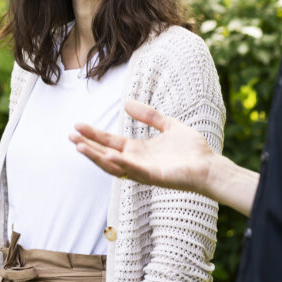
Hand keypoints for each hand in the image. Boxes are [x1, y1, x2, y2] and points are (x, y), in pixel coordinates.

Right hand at [70, 99, 214, 193]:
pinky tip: (108, 156)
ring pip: (114, 165)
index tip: (77, 126)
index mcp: (139, 150)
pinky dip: (120, 164)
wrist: (211, 165)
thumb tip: (126, 103)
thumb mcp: (168, 125)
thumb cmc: (192, 150)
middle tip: (70, 136)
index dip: (94, 134)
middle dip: (88, 146)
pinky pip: (133, 171)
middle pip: (106, 153)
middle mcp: (137, 162)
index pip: (110, 142)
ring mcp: (144, 171)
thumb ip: (149, 115)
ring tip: (80, 147)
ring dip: (96, 157)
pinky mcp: (154, 177)